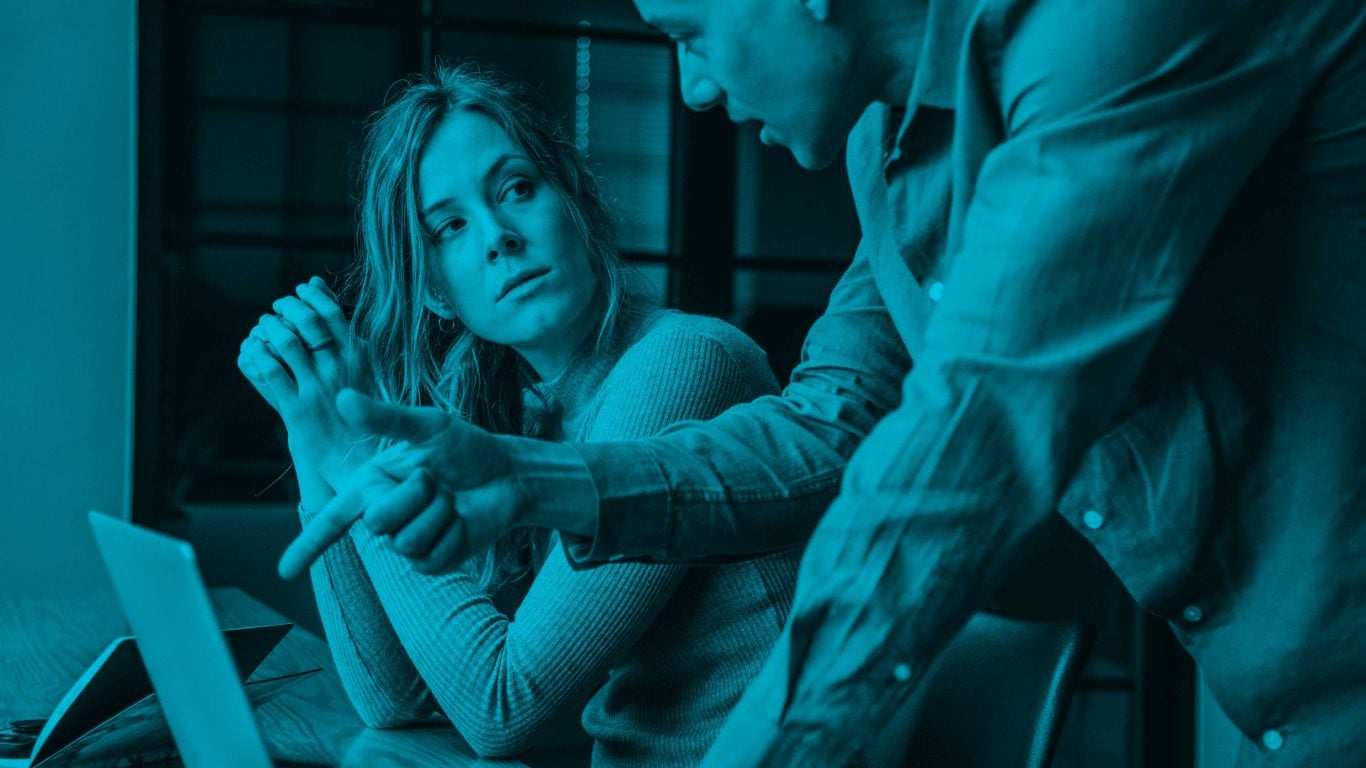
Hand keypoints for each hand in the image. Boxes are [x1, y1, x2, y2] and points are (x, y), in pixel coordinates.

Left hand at [236, 277, 375, 483]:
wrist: (356, 456)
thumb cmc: (359, 406)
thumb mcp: (360, 363)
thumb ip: (338, 324)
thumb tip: (315, 281)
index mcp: (359, 358)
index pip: (332, 313)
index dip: (311, 296)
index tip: (299, 291)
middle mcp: (339, 370)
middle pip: (307, 323)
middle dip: (287, 308)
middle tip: (278, 308)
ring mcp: (317, 389)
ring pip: (286, 344)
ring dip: (269, 328)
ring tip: (265, 326)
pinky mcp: (296, 409)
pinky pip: (271, 372)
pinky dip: (258, 355)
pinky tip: (255, 349)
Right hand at [277, 389, 523, 578]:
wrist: (508, 474)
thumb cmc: (467, 448)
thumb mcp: (429, 426)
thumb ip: (385, 418)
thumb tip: (342, 398)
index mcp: (372, 485)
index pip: (332, 519)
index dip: (307, 546)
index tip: (283, 571)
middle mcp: (385, 514)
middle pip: (378, 522)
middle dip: (414, 495)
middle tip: (435, 479)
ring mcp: (409, 541)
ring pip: (407, 543)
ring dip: (438, 513)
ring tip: (450, 498)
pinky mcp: (435, 561)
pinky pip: (432, 558)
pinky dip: (453, 534)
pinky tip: (462, 519)